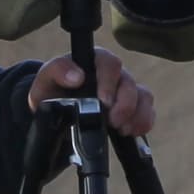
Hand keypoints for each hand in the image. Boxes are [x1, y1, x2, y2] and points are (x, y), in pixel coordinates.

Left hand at [31, 47, 155, 139]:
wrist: (56, 115)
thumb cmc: (52, 92)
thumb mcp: (45, 81)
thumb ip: (57, 71)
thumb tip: (77, 76)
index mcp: (94, 61)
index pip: (109, 62)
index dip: (109, 80)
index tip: (103, 101)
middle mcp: (114, 74)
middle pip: (129, 82)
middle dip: (124, 104)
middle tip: (113, 121)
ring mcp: (126, 91)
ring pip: (143, 96)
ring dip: (136, 115)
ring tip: (121, 129)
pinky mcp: (134, 108)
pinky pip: (148, 112)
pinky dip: (144, 122)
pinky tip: (131, 131)